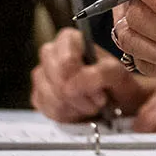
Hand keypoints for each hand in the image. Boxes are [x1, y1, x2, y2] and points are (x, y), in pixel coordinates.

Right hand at [29, 27, 150, 122]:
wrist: (115, 100)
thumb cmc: (115, 82)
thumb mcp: (117, 73)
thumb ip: (99, 74)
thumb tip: (73, 85)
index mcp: (68, 39)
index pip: (66, 61)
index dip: (81, 79)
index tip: (99, 89)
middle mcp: (51, 53)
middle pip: (57, 80)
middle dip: (80, 96)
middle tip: (98, 100)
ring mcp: (41, 74)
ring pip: (50, 97)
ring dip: (75, 107)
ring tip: (90, 105)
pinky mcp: (38, 96)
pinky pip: (47, 110)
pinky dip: (66, 115)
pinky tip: (78, 110)